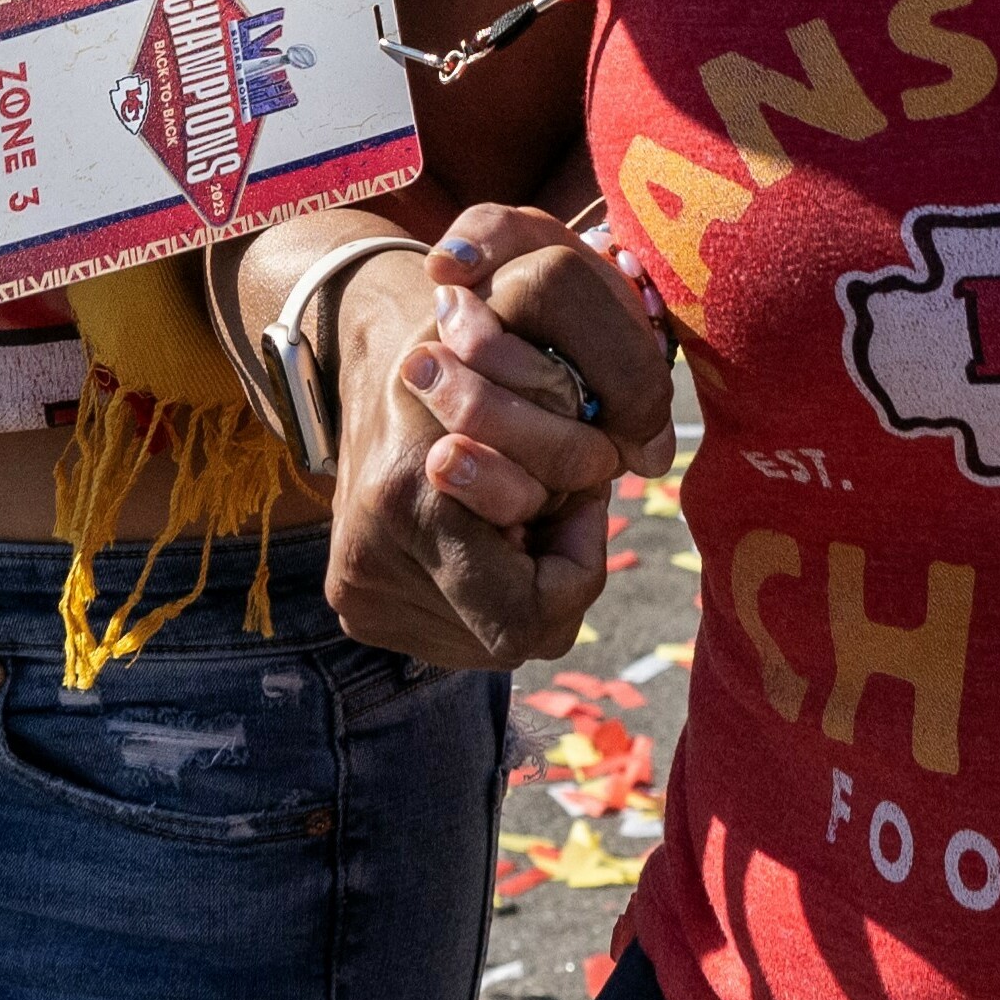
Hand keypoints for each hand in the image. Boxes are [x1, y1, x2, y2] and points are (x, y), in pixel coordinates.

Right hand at [318, 204, 675, 668]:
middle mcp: (368, 561)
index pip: (530, 608)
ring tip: (508, 515)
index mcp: (407, 498)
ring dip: (522, 585)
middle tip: (554, 511)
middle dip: (553, 576)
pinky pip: (458, 632)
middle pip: (514, 636)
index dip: (576, 560)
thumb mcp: (540, 370)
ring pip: (492, 641)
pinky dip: (487, 591)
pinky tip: (478, 537)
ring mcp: (358, 592)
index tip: (579, 497)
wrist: (371, 362)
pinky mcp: (355, 606)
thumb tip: (645, 462)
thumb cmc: (474, 358)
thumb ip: (584, 430)